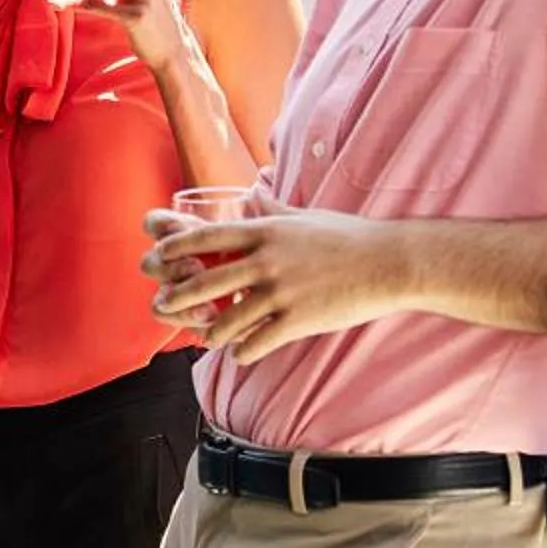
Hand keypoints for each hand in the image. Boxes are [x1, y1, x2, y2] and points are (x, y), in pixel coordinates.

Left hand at [143, 198, 413, 362]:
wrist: (388, 262)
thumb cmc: (348, 236)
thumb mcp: (304, 215)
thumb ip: (272, 207)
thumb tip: (253, 193)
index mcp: (265, 231)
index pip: (208, 238)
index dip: (177, 247)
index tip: (158, 255)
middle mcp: (267, 259)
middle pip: (207, 280)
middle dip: (179, 296)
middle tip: (162, 305)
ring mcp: (282, 291)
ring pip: (230, 318)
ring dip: (212, 332)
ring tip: (205, 338)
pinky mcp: (299, 319)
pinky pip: (259, 341)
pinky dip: (245, 351)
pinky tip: (240, 355)